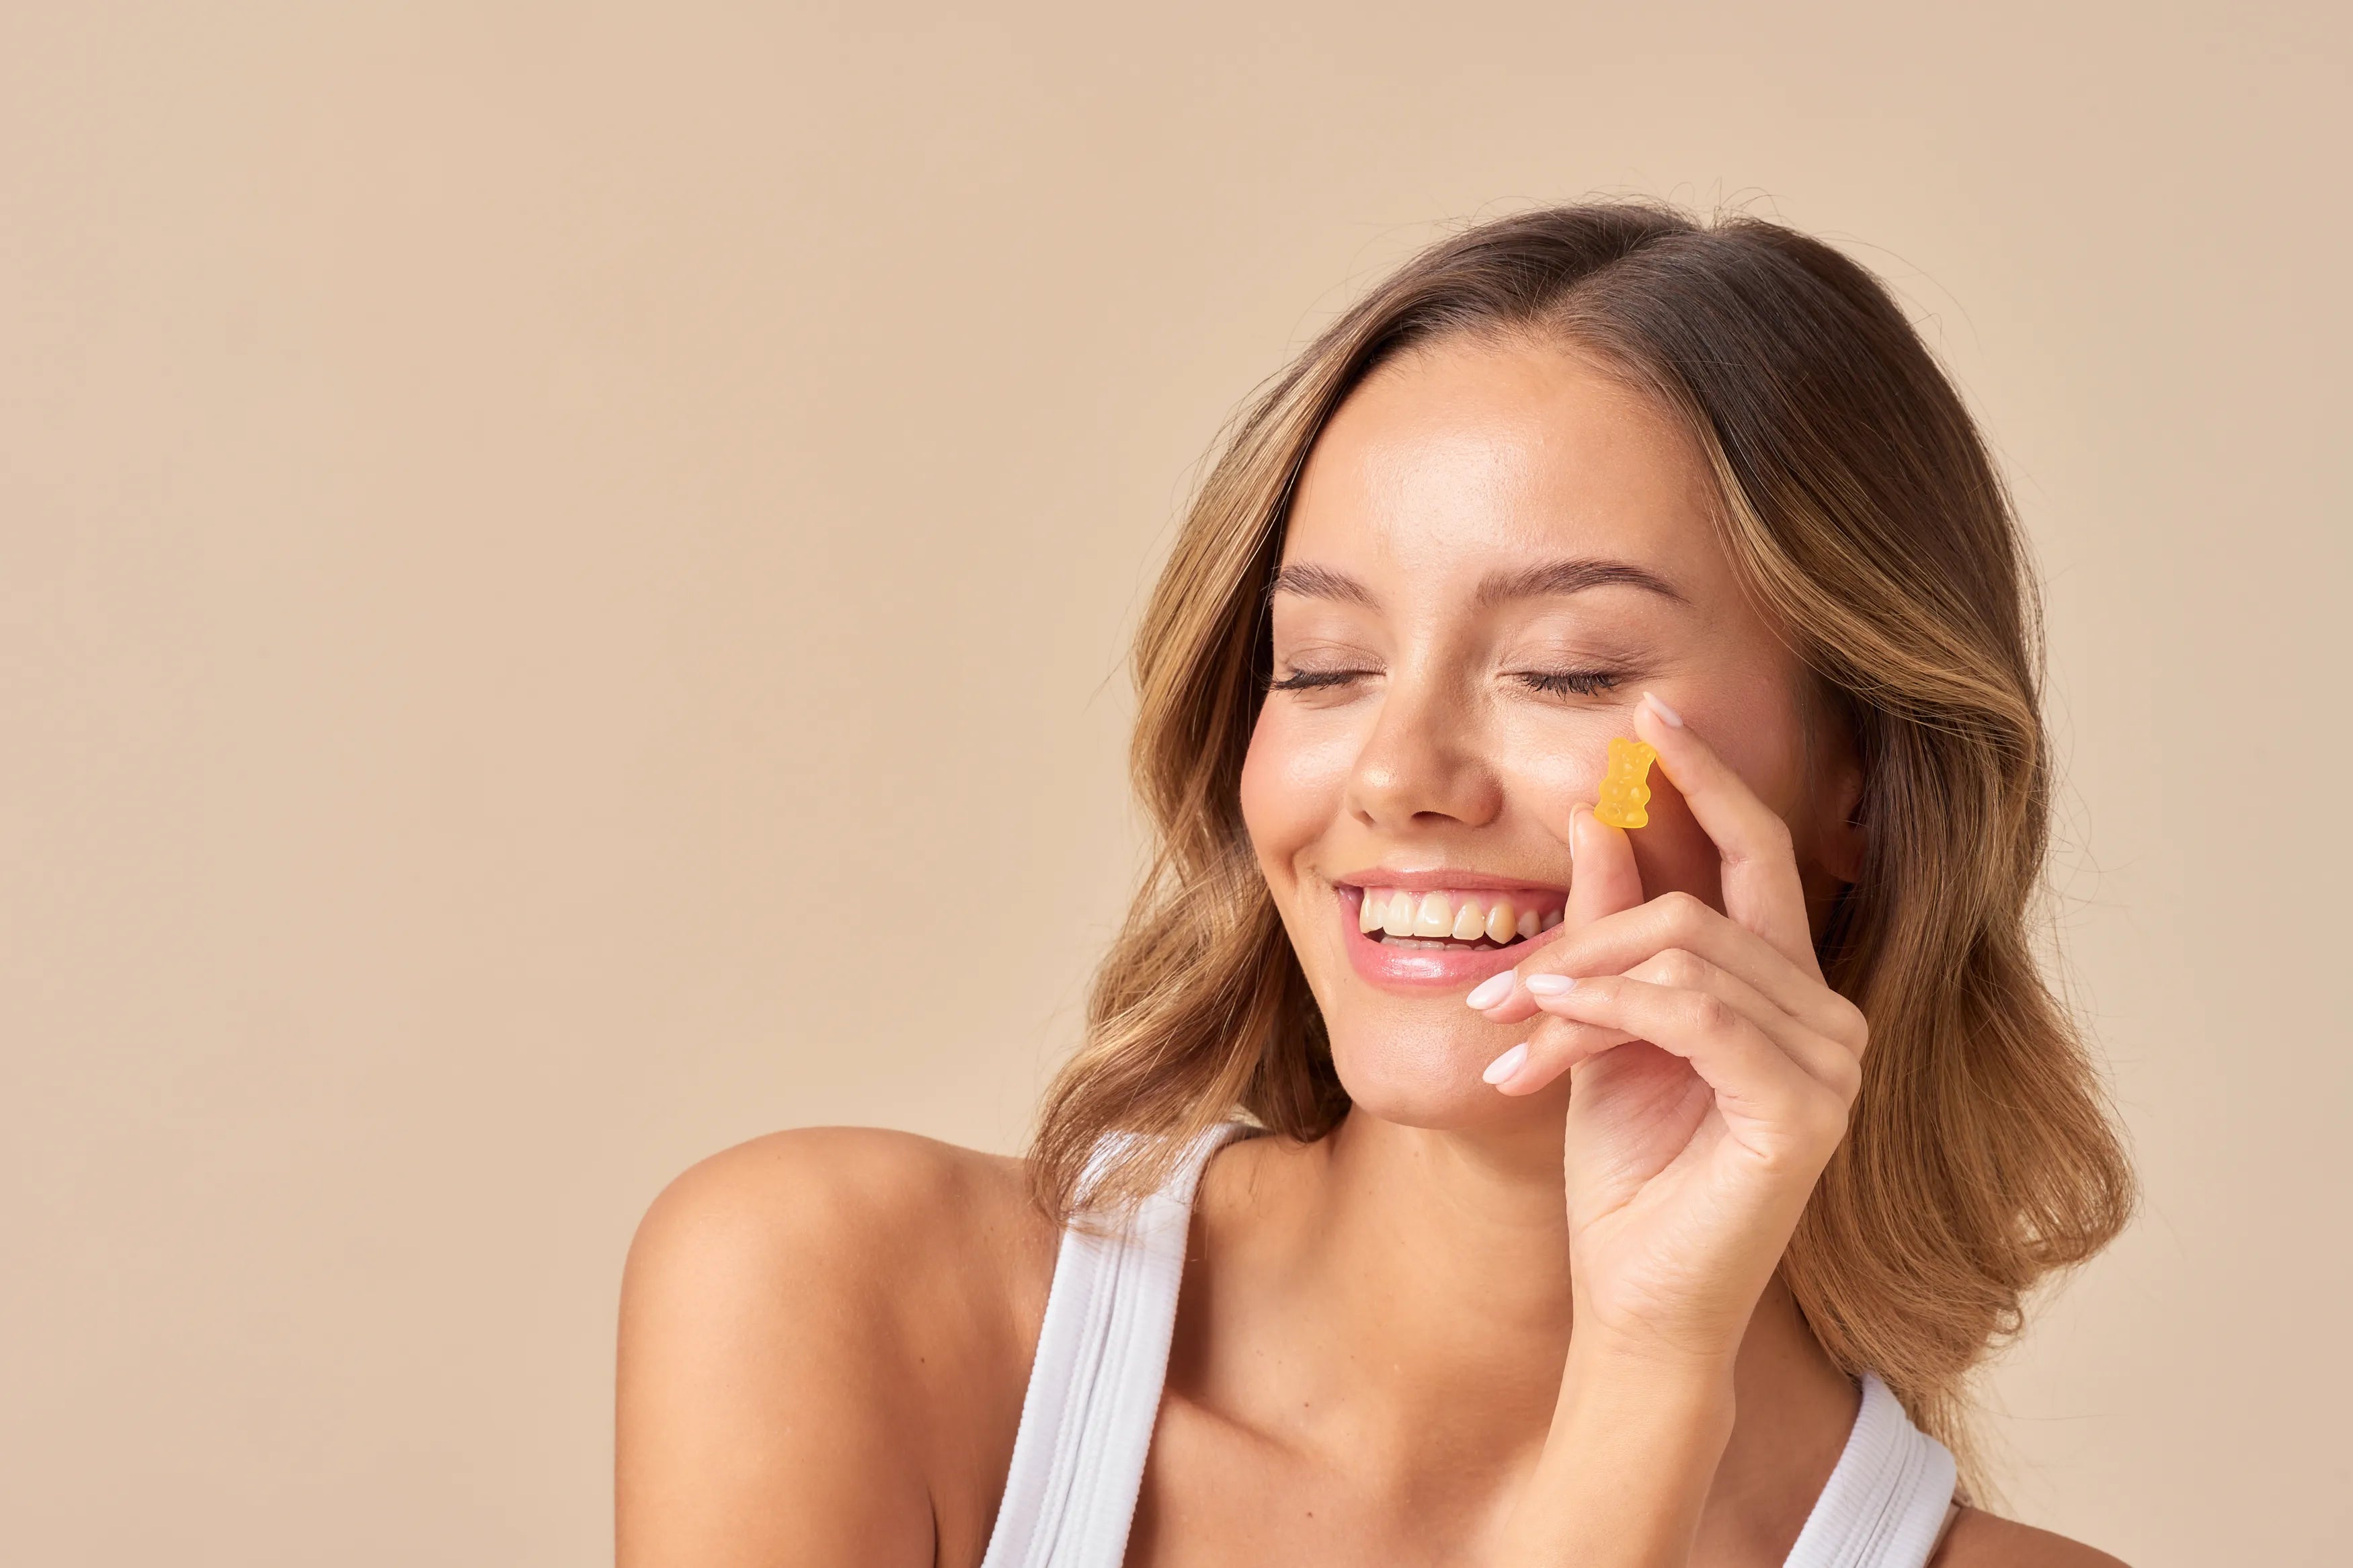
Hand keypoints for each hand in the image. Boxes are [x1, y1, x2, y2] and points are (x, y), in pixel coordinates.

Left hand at [1474, 694, 1867, 1366]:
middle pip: (1698, 904)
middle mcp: (1825, 1013)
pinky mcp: (1804, 1109)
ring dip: (1579, 979)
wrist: (1635, 1301)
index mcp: (1783, 986)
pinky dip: (1610, 1007)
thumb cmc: (1624, 1172)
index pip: (1759, 850)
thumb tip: (1598, 816)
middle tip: (1501, 977)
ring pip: (1685, 953)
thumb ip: (1611, 927)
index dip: (1709, 774)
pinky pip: (1696, 1013)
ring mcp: (1830, 1062)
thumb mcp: (1599, 1026)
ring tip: (1507, 1019)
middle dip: (1587, 928)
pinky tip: (1545, 1025)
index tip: (1650, 709)